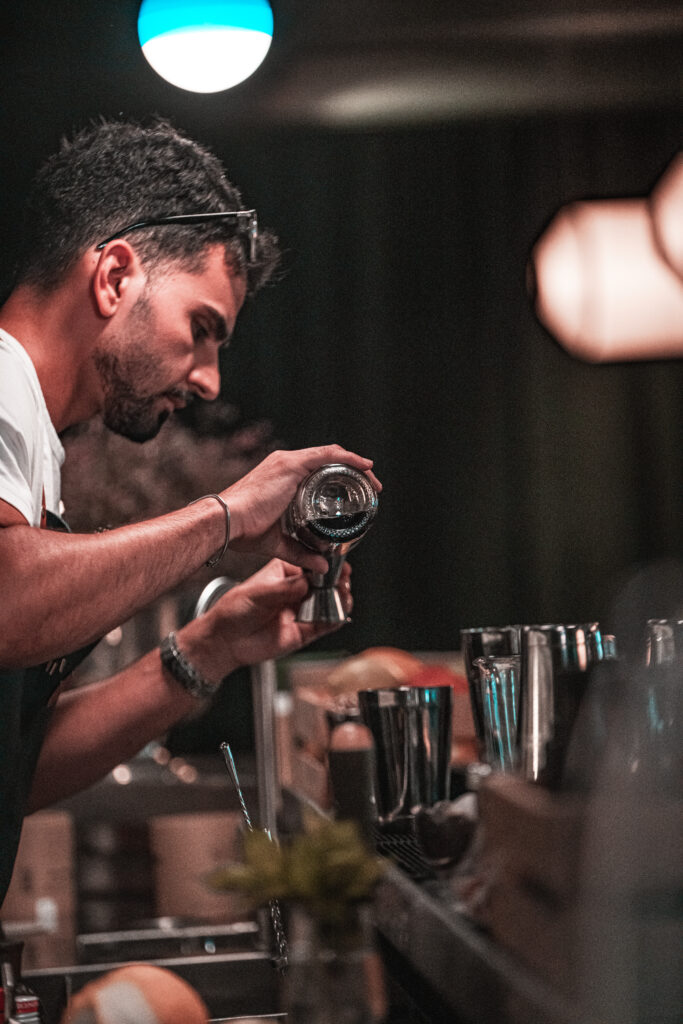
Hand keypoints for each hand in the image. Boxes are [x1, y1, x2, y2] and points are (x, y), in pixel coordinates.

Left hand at [186, 559, 352, 678]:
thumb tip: (306, 582)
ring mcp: (302, 610)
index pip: (310, 564)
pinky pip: (327, 624)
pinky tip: (339, 614)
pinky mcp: (305, 630)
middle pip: (324, 582)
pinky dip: (336, 618)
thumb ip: (284, 589)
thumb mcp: (257, 594)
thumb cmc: (234, 611)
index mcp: (284, 573)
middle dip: (336, 580)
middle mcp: (296, 590)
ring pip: (329, 602)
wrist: (226, 642)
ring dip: (340, 598)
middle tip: (342, 580)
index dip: (324, 563)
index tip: (335, 562)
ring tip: (342, 595)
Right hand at [222, 445, 380, 570]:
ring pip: (331, 455)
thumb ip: (301, 553)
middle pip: (327, 460)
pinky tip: (364, 466)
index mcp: (281, 477)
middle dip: (352, 471)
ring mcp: (288, 462)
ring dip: (355, 465)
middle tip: (371, 487)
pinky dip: (349, 459)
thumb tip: (321, 566)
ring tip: (372, 479)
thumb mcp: (279, 542)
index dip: (339, 476)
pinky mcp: (291, 465)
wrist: (227, 522)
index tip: (356, 491)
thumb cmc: (242, 530)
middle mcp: (285, 464)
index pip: (317, 468)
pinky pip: (327, 456)